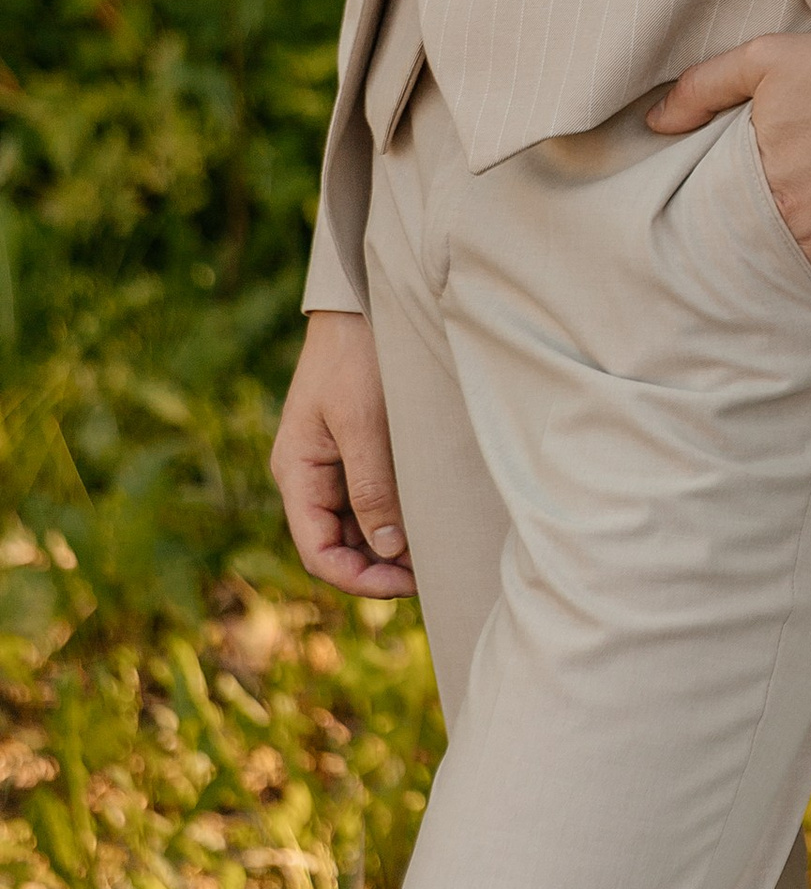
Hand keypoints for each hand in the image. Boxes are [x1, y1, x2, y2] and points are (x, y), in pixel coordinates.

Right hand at [271, 313, 414, 598]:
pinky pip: (369, 500)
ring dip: (389, 547)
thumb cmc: (355, 356)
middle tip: (432, 573)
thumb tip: (387, 549)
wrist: (362, 304)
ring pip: (356, 528)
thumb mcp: (362, 421)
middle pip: (338, 547)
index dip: (359, 579)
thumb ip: (371, 486)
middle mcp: (309, 478)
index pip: (319, 552)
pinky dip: (394, 518)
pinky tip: (426, 521)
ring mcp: (330, 466)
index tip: (407, 584)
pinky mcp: (354, 452)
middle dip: (380, 568)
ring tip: (434, 552)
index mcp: (297, 474)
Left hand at [648, 30, 810, 294]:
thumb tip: (655, 121)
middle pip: (746, 252)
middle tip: (747, 231)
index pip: (712, 219)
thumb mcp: (769, 59)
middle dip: (742, 244)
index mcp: (756, 183)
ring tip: (784, 242)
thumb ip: (704, 86)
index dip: (710, 219)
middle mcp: (788, 229)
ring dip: (778, 263)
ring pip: (782, 276)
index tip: (713, 214)